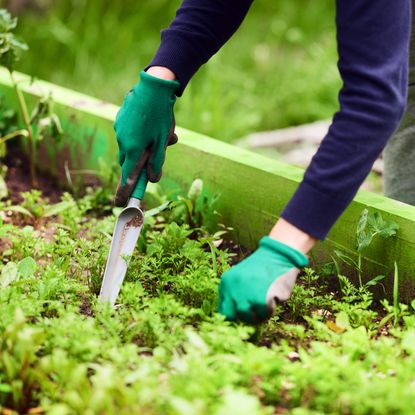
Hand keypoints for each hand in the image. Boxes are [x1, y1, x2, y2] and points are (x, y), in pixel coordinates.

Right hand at [114, 70, 179, 205]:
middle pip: (129, 162)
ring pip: (130, 146)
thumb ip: (157, 162)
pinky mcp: (120, 119)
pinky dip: (138, 134)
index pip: (127, 177)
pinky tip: (151, 121)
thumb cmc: (160, 117)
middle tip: (155, 152)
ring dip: (142, 146)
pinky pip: (127, 133)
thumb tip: (152, 179)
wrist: (153, 87)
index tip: (119, 204)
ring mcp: (119, 129)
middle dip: (139, 163)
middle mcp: (123, 141)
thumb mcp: (162, 143)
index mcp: (133, 150)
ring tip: (162, 133)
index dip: (124, 191)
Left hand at [218, 236, 308, 323]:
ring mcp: (246, 296)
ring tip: (266, 303)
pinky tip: (274, 297)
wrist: (277, 255)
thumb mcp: (239, 277)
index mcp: (226, 283)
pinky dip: (271, 309)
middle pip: (236, 317)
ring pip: (251, 318)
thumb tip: (235, 317)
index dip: (234, 316)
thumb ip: (234, 293)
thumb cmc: (260, 268)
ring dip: (260, 315)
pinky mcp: (261, 299)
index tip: (244, 315)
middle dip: (247, 318)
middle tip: (257, 312)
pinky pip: (266, 314)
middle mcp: (233, 290)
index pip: (223, 311)